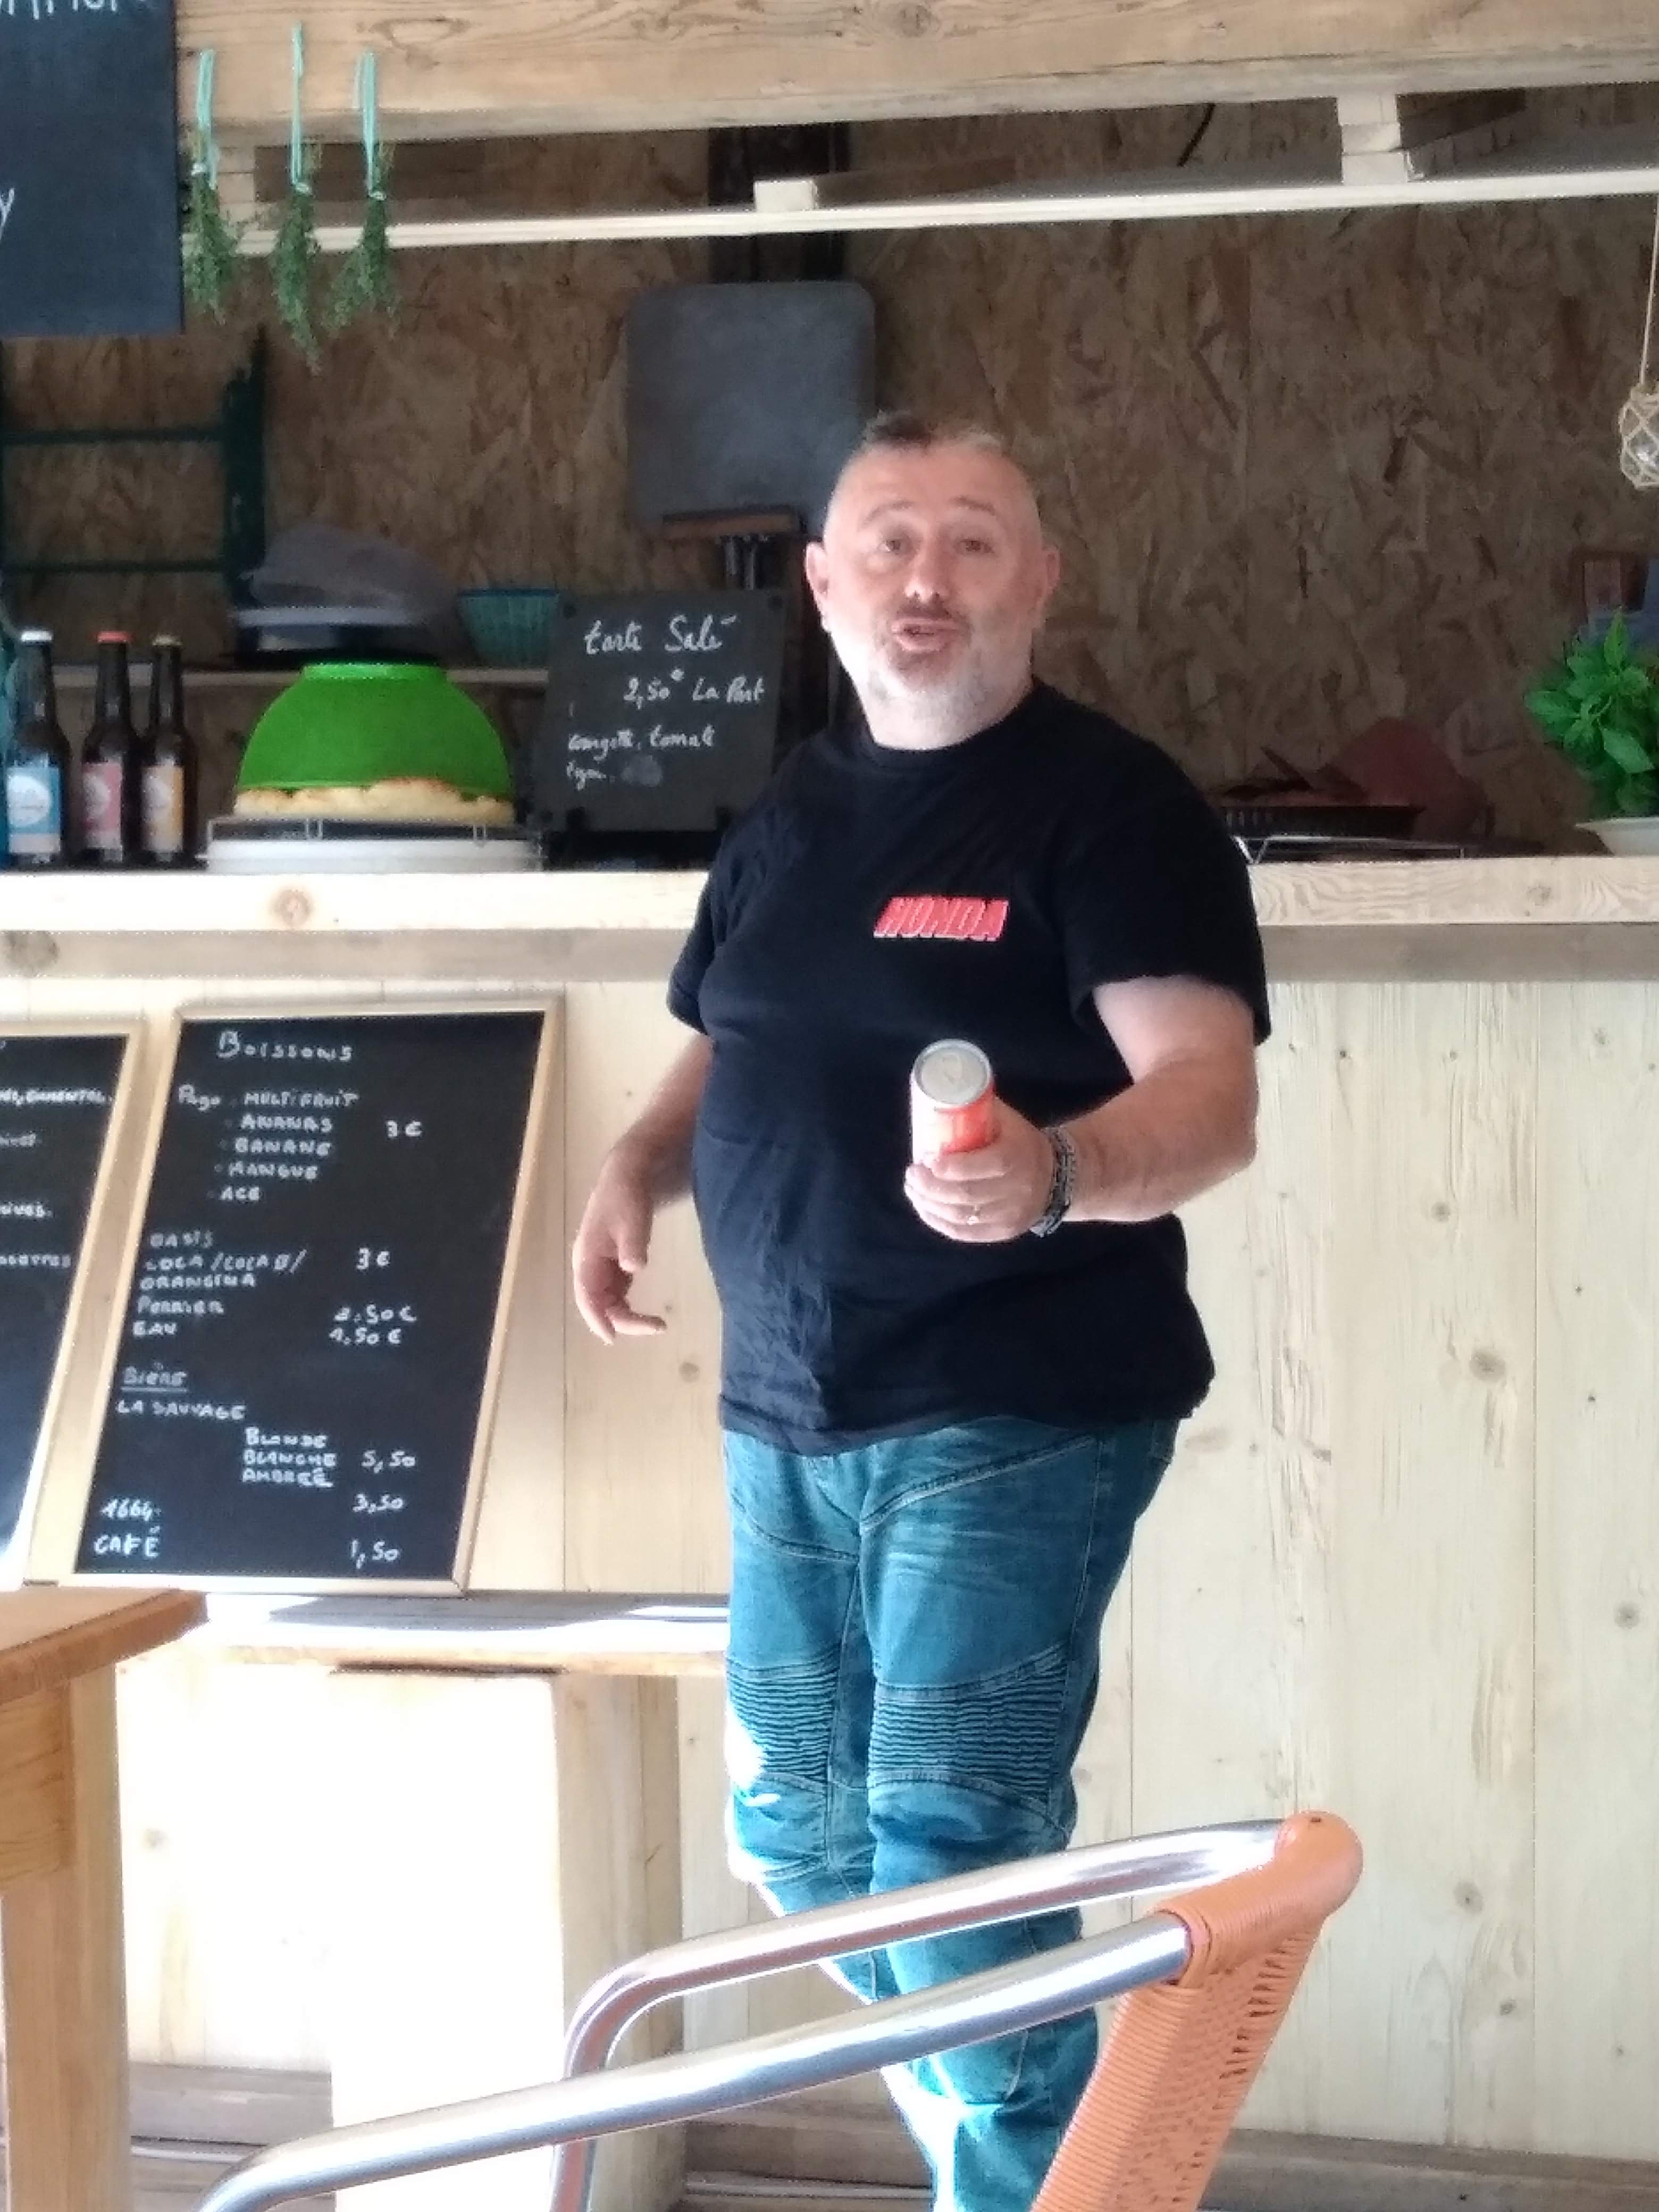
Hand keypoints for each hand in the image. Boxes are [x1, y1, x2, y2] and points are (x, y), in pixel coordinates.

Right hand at [572, 1145, 668, 1341]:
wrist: (628, 1174)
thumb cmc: (627, 1195)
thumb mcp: (632, 1217)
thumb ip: (632, 1243)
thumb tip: (633, 1268)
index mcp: (587, 1256)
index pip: (586, 1295)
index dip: (597, 1319)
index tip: (613, 1337)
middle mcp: (589, 1264)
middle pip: (598, 1303)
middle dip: (622, 1321)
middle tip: (656, 1327)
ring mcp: (600, 1265)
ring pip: (608, 1300)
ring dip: (626, 1315)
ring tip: (656, 1323)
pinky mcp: (613, 1263)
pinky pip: (616, 1291)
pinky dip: (629, 1304)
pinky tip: (646, 1311)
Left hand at [904, 1104, 1055, 1241]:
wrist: (1057, 1176)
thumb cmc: (1021, 1143)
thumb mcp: (1008, 1120)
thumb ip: (979, 1109)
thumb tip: (940, 1099)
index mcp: (1014, 1159)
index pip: (975, 1168)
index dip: (945, 1167)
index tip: (924, 1159)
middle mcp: (1014, 1191)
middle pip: (964, 1195)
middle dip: (930, 1186)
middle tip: (911, 1174)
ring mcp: (1009, 1216)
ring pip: (960, 1218)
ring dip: (929, 1205)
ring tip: (912, 1190)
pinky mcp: (1003, 1232)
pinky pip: (965, 1234)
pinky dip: (939, 1222)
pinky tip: (924, 1209)